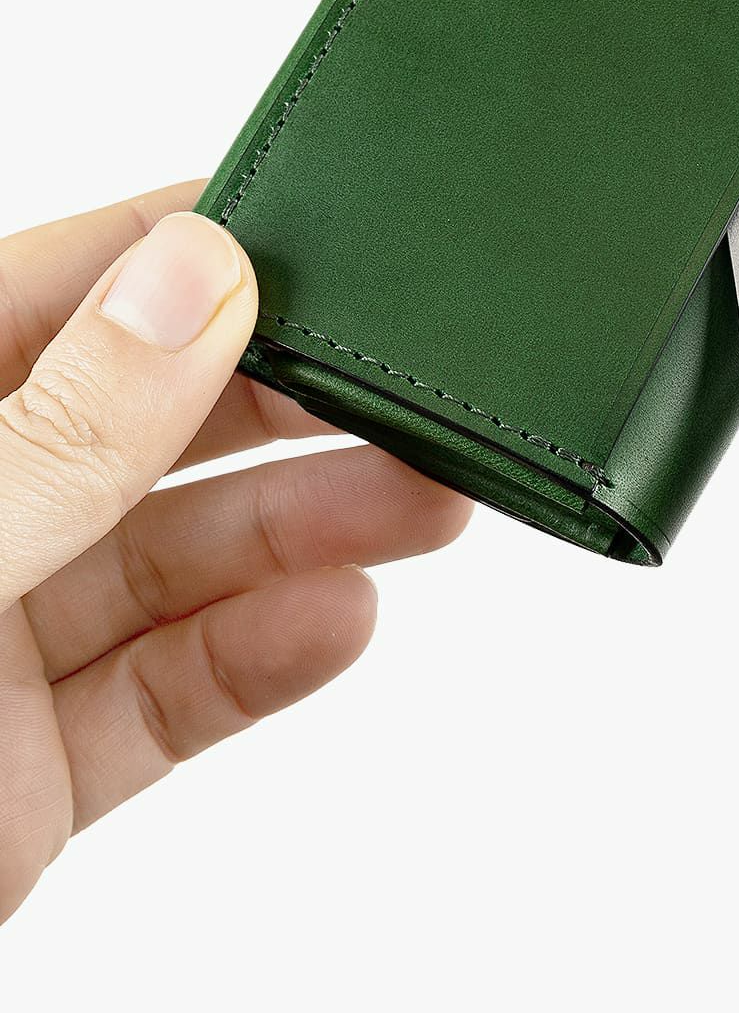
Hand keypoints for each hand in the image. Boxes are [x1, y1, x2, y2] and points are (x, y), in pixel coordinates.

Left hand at [0, 183, 470, 921]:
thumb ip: (57, 429)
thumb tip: (196, 279)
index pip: (69, 289)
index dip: (206, 257)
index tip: (341, 250)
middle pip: (155, 428)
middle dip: (295, 414)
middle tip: (415, 405)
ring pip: (182, 562)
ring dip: (311, 534)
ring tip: (426, 509)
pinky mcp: (35, 761)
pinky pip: (173, 691)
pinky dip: (265, 660)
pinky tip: (343, 623)